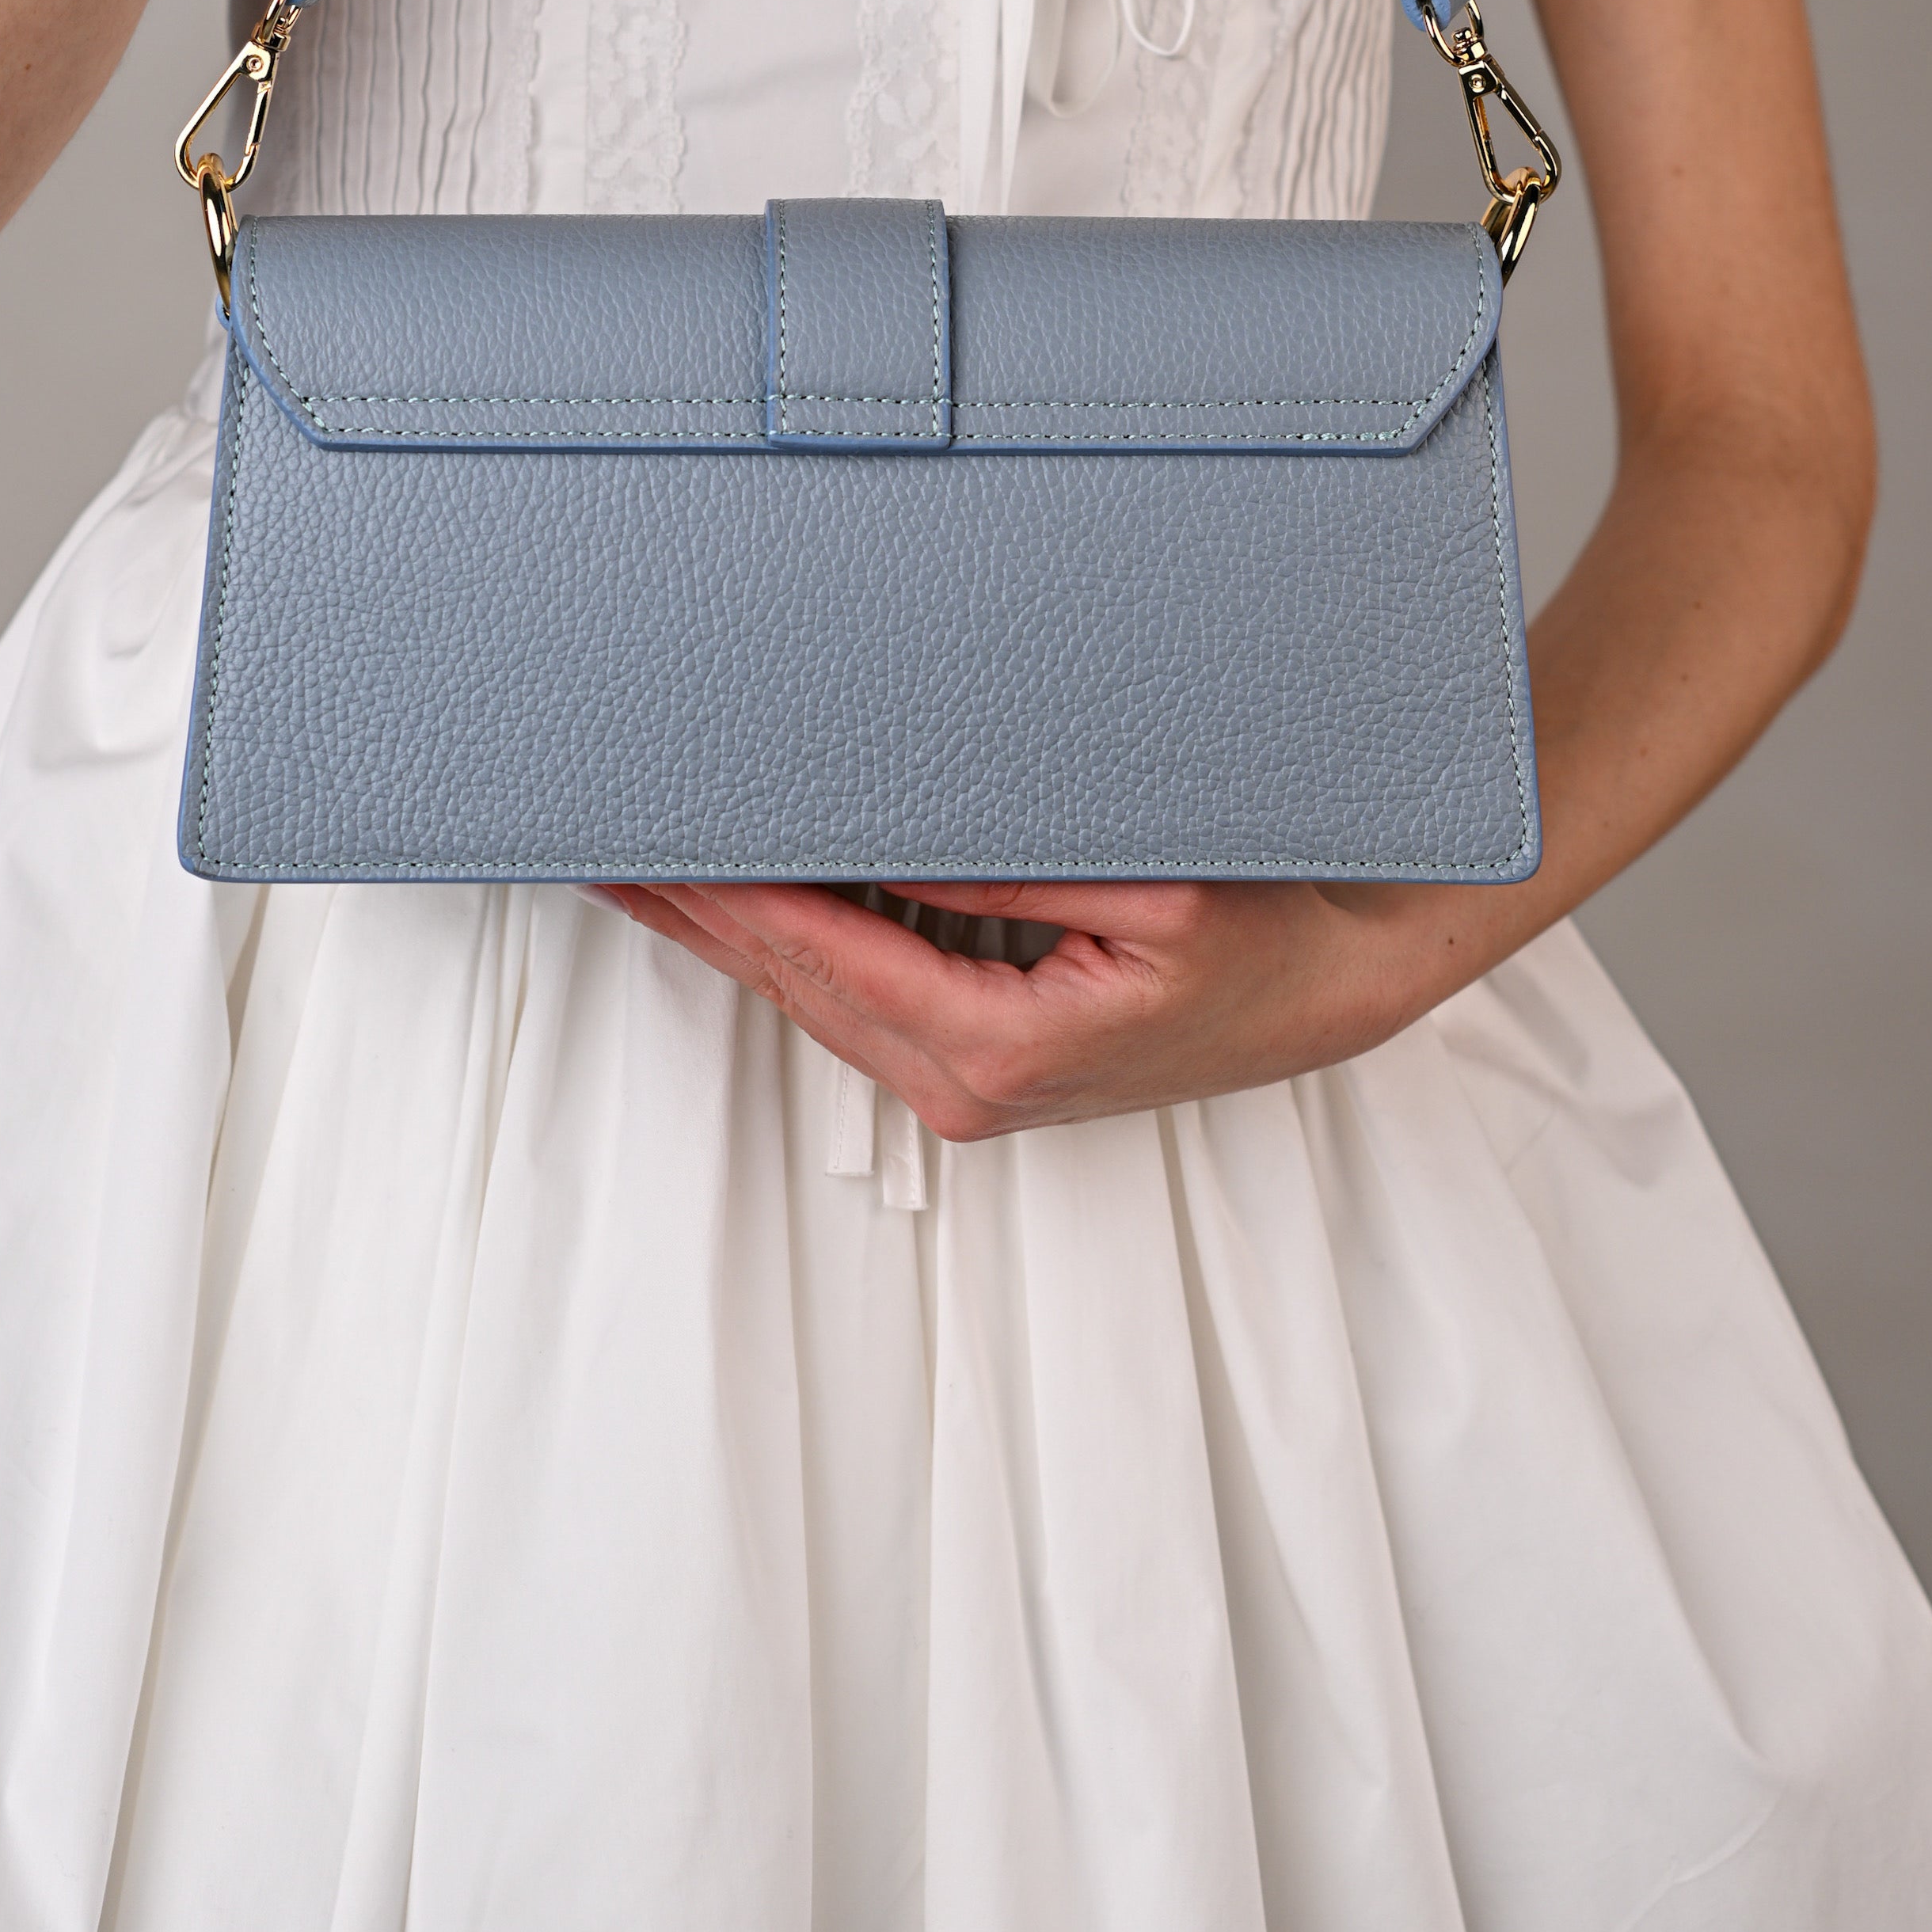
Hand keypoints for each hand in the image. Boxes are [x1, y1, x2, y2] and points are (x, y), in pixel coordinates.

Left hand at [592, 876, 1422, 1139]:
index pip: (823, 953)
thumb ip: (1005, 874)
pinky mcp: (980, 1071)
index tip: (649, 843)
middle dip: (695, 912)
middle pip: (793, 984)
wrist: (1329, 990)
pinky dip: (789, 952)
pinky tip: (745, 906)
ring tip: (643, 867)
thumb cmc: (1259, 938)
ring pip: (813, 999)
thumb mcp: (1150, 891)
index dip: (727, 893)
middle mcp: (965, 1085)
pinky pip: (856, 1003)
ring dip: (727, 933)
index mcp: (996, 1047)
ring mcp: (968, 1089)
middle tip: (602, 843)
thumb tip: (883, 843)